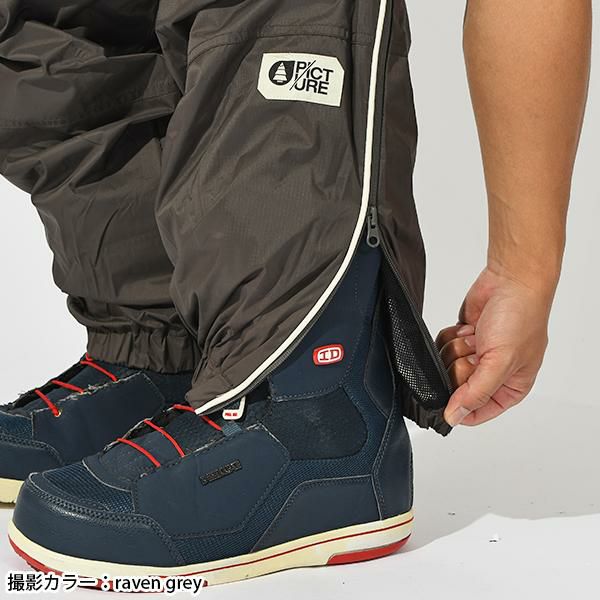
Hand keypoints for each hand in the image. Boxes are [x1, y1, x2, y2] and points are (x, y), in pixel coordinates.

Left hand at [436, 266, 553, 426]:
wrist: (511, 281)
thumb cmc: (520, 317)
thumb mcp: (501, 362)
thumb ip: (476, 393)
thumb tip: (455, 417)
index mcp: (510, 388)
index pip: (476, 413)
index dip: (461, 405)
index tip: (455, 392)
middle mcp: (491, 374)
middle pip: (455, 388)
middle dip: (463, 366)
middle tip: (479, 352)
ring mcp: (475, 356)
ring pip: (445, 366)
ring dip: (458, 348)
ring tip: (478, 336)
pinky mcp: (461, 338)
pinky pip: (441, 347)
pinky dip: (451, 336)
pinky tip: (468, 328)